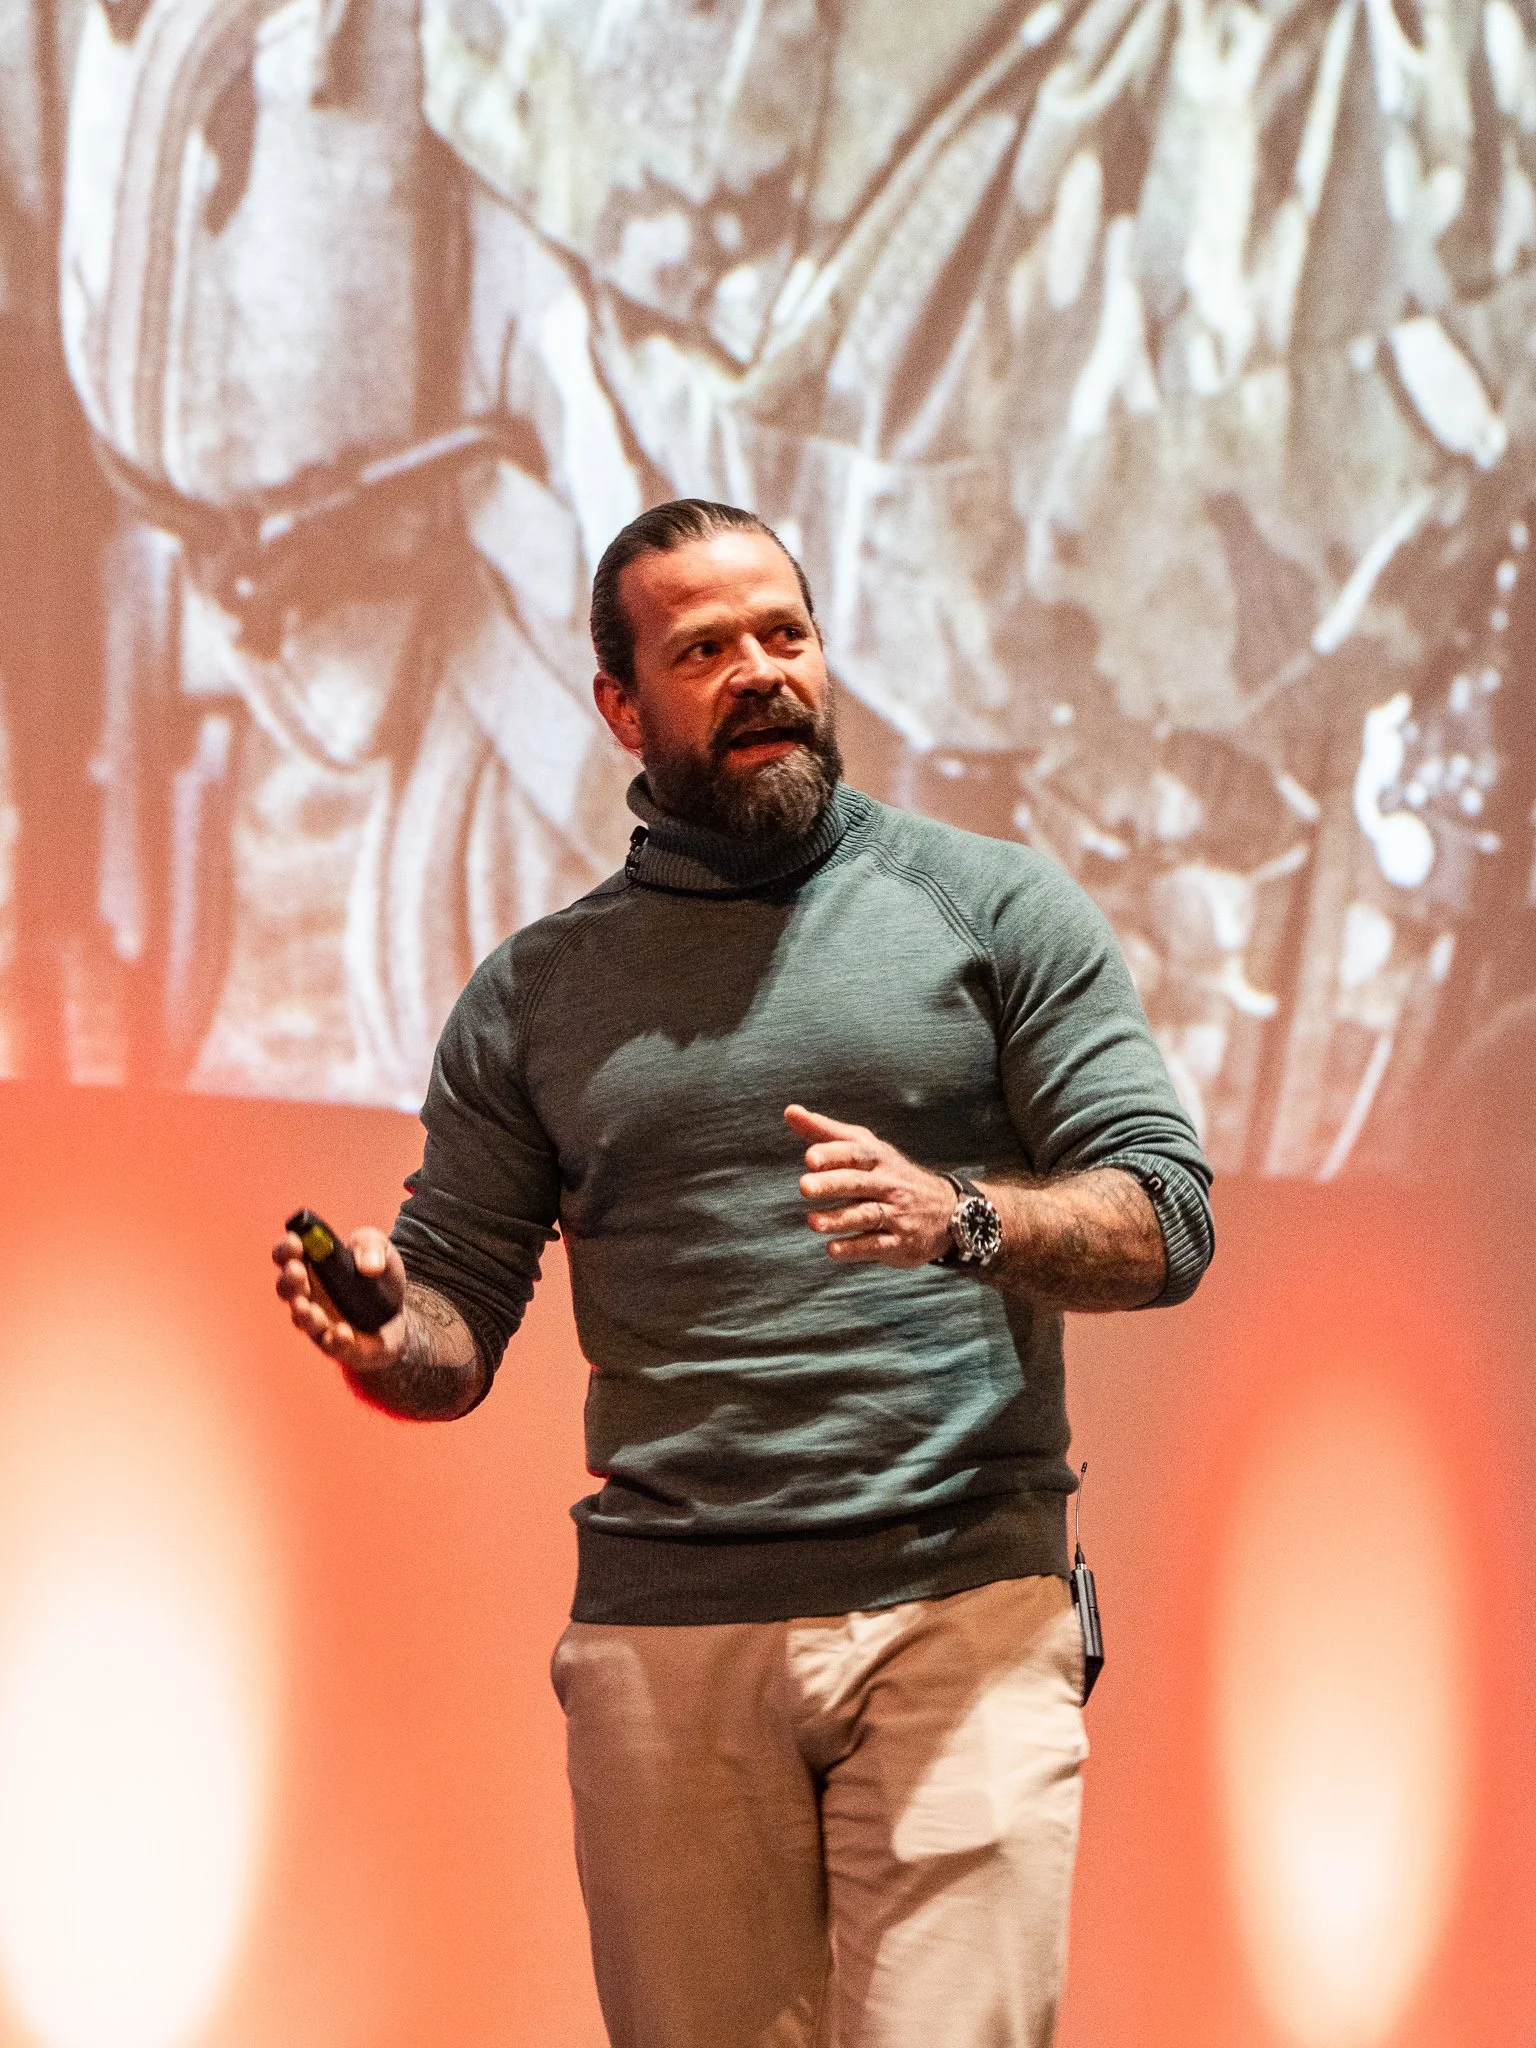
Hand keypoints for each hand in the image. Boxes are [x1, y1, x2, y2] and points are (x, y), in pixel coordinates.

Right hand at [272, 1224, 407, 1373]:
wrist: (402, 1311)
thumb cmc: (380, 1276)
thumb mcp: (380, 1250)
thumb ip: (371, 1246)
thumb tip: (369, 1266)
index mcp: (312, 1267)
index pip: (286, 1256)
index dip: (285, 1250)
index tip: (295, 1242)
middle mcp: (309, 1295)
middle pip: (287, 1289)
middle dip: (289, 1280)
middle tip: (297, 1272)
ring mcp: (321, 1322)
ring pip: (303, 1321)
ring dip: (303, 1314)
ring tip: (305, 1306)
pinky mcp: (341, 1345)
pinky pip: (333, 1346)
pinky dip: (335, 1340)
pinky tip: (342, 1331)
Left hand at [786, 1104, 956, 1267]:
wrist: (946, 1211)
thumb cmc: (891, 1174)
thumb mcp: (866, 1148)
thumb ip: (826, 1132)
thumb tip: (790, 1112)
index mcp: (879, 1159)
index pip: (857, 1153)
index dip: (834, 1154)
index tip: (810, 1157)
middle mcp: (889, 1185)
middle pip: (859, 1183)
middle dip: (832, 1184)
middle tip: (804, 1187)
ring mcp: (897, 1214)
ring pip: (867, 1215)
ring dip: (839, 1219)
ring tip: (813, 1222)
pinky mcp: (899, 1242)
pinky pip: (876, 1245)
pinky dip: (854, 1248)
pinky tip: (832, 1249)